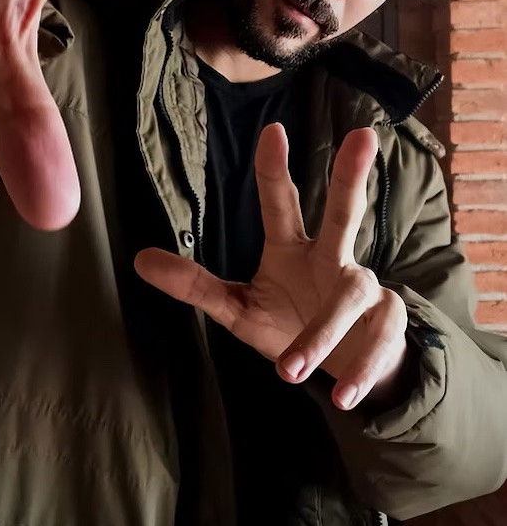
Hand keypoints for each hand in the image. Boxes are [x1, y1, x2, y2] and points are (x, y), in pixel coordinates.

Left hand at [135, 124, 408, 410]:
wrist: (345, 366)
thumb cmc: (289, 323)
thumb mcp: (239, 308)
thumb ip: (195, 285)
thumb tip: (138, 259)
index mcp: (292, 248)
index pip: (281, 203)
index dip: (274, 168)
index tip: (272, 130)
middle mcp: (332, 257)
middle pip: (344, 211)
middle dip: (350, 175)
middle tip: (362, 136)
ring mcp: (363, 287)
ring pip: (353, 293)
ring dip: (324, 331)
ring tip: (290, 371)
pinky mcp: (387, 323)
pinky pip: (379, 341)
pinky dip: (362, 368)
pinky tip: (345, 395)